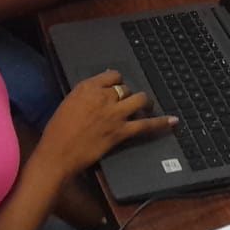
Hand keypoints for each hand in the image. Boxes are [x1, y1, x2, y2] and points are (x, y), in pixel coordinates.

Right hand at [34, 70, 175, 179]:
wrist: (57, 154)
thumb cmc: (57, 131)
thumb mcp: (69, 103)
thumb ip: (86, 95)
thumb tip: (102, 90)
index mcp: (88, 87)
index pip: (113, 76)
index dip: (117, 84)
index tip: (116, 90)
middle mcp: (103, 96)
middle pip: (126, 88)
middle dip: (127, 96)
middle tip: (125, 105)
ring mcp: (114, 114)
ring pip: (139, 99)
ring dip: (144, 102)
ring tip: (146, 107)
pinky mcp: (121, 132)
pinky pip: (145, 124)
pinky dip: (161, 122)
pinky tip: (173, 121)